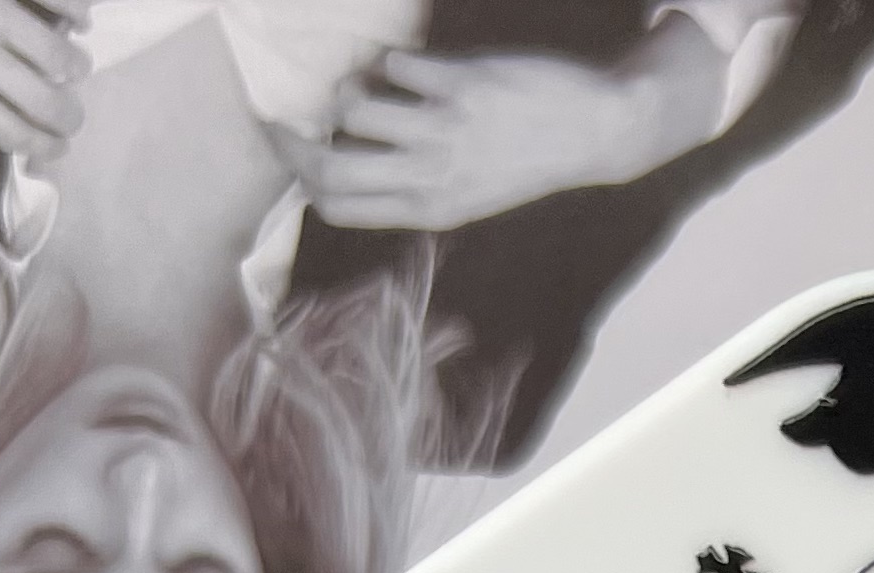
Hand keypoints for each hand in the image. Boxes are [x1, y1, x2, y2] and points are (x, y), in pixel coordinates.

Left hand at [0, 0, 88, 159]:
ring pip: (59, 57)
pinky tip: (77, 17)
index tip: (59, 145)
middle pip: (46, 103)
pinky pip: (60, 1)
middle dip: (70, 115)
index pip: (12, 134)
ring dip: (77, 64)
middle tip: (70, 108)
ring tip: (73, 60)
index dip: (48, 148)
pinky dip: (79, 12)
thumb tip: (15, 117)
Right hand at [272, 36, 720, 231]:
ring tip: (364, 85)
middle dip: (291, 141)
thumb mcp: (468, 195)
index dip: (304, 181)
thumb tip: (345, 170)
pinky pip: (391, 65)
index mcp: (433, 212)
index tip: (296, 154)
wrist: (593, 132)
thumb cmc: (524, 162)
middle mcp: (434, 179)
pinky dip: (388, 60)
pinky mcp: (459, 86)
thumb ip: (412, 187)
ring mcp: (446, 133)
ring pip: (350, 109)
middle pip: (330, 170)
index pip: (339, 210)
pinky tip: (408, 67)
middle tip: (281, 115)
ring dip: (343, 89)